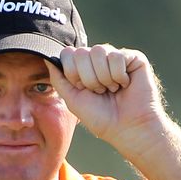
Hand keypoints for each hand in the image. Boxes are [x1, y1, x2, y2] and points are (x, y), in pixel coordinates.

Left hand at [44, 44, 166, 153]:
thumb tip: (46, 57)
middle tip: (99, 91)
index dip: (72, 73)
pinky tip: (125, 84)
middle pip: (81, 52)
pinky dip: (119, 75)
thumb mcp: (73, 99)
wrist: (128, 128)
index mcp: (83, 67)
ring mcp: (115, 56)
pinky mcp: (133, 58)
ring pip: (99, 51)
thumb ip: (58, 79)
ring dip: (104, 77)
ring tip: (112, 89)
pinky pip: (117, 56)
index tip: (82, 89)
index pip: (67, 53)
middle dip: (88, 78)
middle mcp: (98, 59)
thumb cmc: (101, 118)